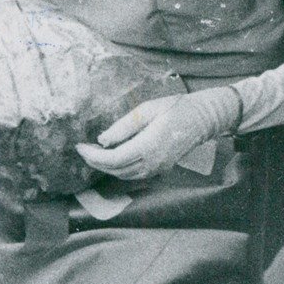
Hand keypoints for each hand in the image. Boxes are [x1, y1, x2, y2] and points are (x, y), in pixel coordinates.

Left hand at [76, 88, 239, 183]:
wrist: (204, 118)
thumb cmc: (176, 108)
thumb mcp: (147, 110)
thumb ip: (124, 126)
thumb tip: (102, 140)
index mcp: (149, 146)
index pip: (113, 160)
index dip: (93, 156)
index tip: (80, 146)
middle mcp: (153, 162)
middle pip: (115, 170)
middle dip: (95, 162)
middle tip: (82, 149)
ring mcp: (158, 168)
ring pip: (123, 175)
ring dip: (105, 167)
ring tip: (93, 152)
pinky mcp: (160, 168)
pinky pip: (133, 174)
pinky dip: (118, 168)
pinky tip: (111, 156)